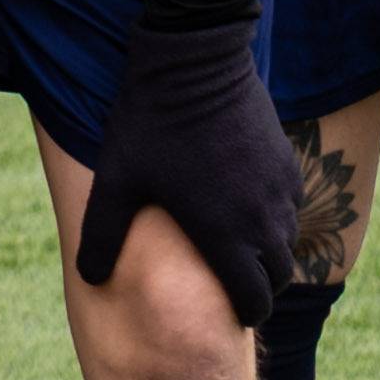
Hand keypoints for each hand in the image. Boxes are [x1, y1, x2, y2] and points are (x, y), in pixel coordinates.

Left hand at [71, 21, 297, 336]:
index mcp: (225, 234)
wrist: (195, 64)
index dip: (246, 312)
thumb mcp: (116, 183)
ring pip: (287, 240)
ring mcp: (282, 189)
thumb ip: (102, 235)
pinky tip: (247, 206)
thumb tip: (88, 278)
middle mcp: (263, 218)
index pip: (254, 297)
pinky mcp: (289, 161)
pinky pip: (291, 205)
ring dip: (269, 252)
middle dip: (261, 287)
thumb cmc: (150, 126)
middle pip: (278, 274)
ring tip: (240, 249)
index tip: (235, 315)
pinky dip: (276, 217)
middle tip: (239, 288)